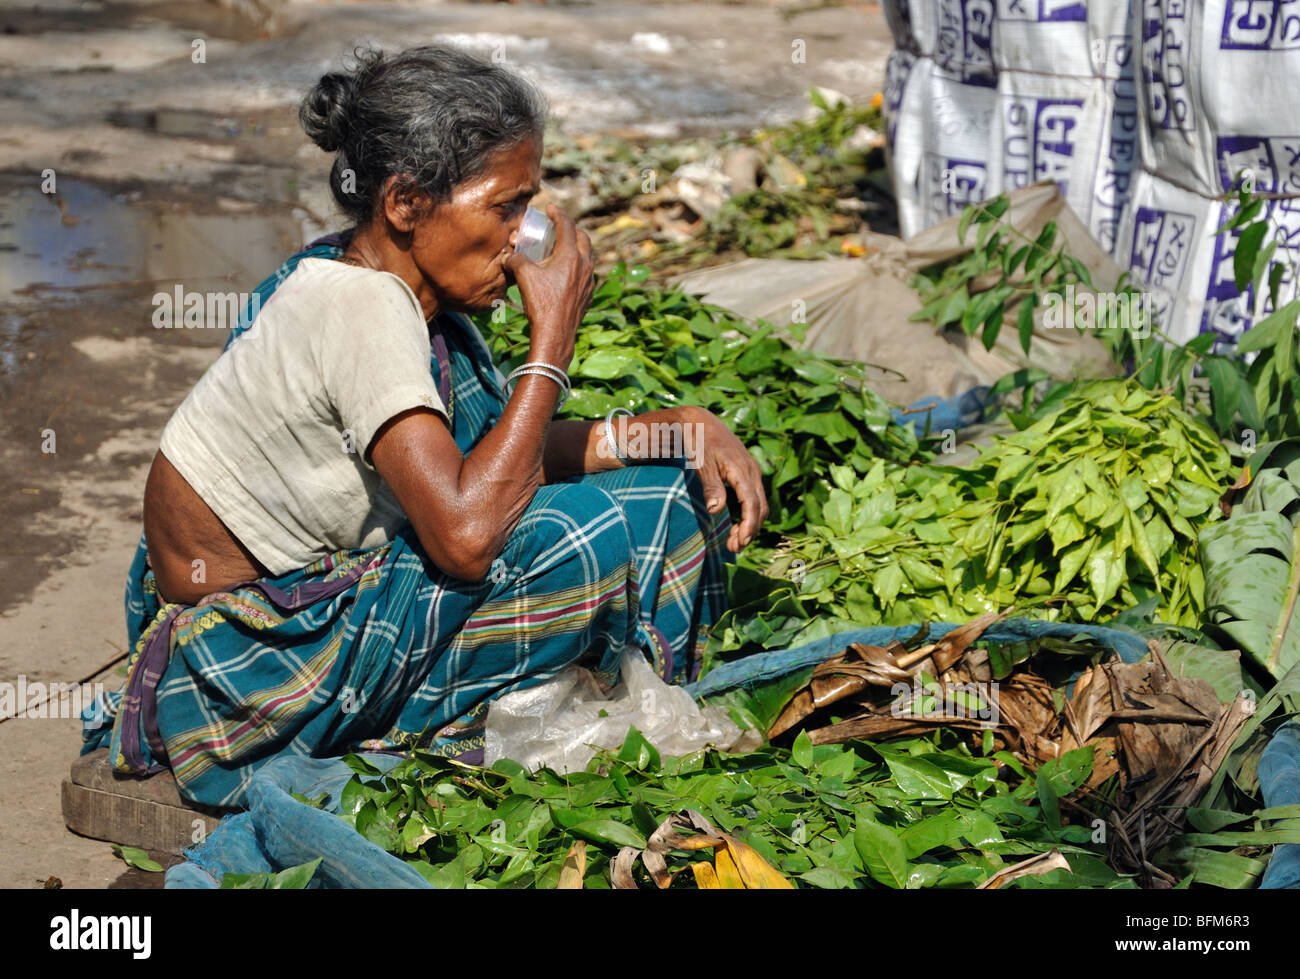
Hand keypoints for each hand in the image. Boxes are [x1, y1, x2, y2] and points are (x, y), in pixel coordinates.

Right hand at [502, 203, 593, 368]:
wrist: (555, 333)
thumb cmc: (540, 303)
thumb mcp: (523, 276)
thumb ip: (515, 259)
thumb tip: (508, 255)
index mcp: (570, 255)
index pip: (567, 225)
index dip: (557, 213)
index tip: (549, 208)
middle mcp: (585, 264)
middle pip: (582, 237)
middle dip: (570, 228)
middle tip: (558, 226)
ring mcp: (589, 280)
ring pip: (587, 254)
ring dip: (576, 246)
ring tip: (563, 247)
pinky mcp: (589, 293)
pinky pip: (587, 272)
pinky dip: (578, 264)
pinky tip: (567, 271)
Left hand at [680, 406, 768, 551]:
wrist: (699, 421)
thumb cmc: (698, 442)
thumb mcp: (701, 463)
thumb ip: (711, 486)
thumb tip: (716, 510)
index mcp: (742, 470)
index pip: (753, 504)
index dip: (749, 526)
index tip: (740, 543)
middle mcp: (751, 471)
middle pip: (760, 507)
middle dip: (751, 530)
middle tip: (734, 548)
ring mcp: (751, 471)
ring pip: (759, 504)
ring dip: (751, 524)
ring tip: (735, 541)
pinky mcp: (746, 473)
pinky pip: (754, 497)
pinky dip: (749, 514)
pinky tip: (737, 524)